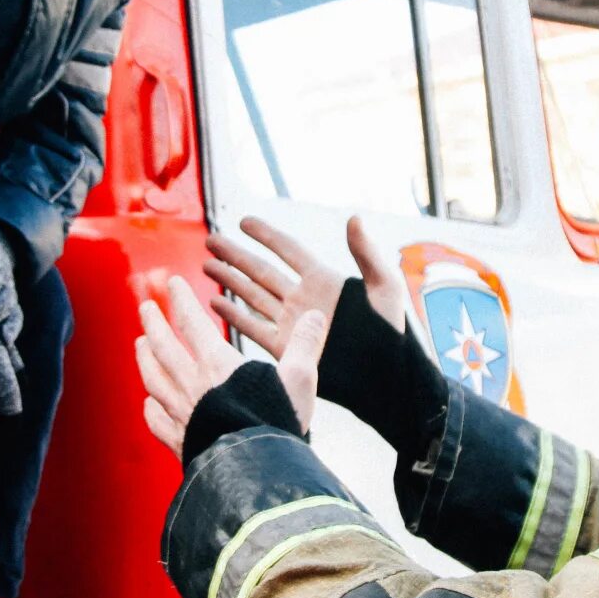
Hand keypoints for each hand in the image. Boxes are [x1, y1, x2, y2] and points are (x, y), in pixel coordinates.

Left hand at [137, 276, 326, 454]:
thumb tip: (315, 314)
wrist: (256, 472)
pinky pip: (157, 420)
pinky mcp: (179, 441)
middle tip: (145, 307)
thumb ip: (304, 344)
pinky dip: (150, 407)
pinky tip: (149, 402)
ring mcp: (181, 414)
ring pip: (154, 379)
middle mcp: (192, 385)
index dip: (181, 300)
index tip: (173, 283)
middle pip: (163, 347)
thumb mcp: (300, 378)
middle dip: (153, 323)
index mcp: (217, 365)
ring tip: (139, 343)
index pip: (192, 323)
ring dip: (145, 358)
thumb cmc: (278, 422)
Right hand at [204, 215, 405, 361]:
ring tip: (206, 266)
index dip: (266, 235)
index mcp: (323, 280)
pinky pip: (255, 328)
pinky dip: (235, 316)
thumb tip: (354, 217)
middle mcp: (304, 298)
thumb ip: (367, 253)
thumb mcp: (385, 287)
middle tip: (210, 239)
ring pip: (253, 296)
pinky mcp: (287, 348)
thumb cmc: (392, 333)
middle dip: (236, 255)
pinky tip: (215, 303)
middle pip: (262, 270)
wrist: (384, 380)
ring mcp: (293, 324)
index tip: (243, 222)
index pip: (288, 250)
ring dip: (230, 281)